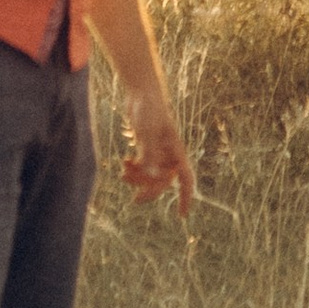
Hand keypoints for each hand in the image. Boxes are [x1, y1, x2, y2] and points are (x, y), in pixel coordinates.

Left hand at [117, 86, 194, 215]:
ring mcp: (158, 150)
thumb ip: (149, 154)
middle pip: (162, 181)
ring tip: (122, 173)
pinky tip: (124, 161)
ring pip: (150, 175)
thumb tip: (152, 177)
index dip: (185, 197)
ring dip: (138, 179)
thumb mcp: (147, 132)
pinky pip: (142, 165)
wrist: (142, 92)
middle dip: (149, 189)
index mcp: (176, 151)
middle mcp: (169, 153)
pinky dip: (133, 168)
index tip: (182, 215)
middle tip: (134, 199)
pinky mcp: (147, 146)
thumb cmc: (148, 109)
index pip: (185, 179)